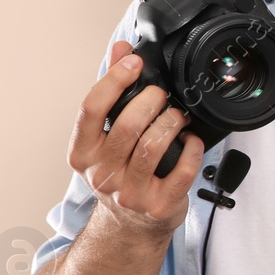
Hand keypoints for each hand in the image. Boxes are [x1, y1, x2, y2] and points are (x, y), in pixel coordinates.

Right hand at [67, 40, 203, 239]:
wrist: (129, 226)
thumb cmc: (119, 172)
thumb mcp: (106, 136)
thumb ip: (113, 90)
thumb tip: (121, 48)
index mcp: (82, 153)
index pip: (90, 109)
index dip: (114, 79)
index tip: (135, 62)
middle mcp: (102, 174)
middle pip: (126, 125)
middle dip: (150, 101)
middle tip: (161, 95)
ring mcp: (130, 193)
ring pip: (153, 146)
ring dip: (171, 122)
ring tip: (177, 116)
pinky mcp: (158, 205)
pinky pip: (183, 170)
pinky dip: (192, 148)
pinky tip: (191, 140)